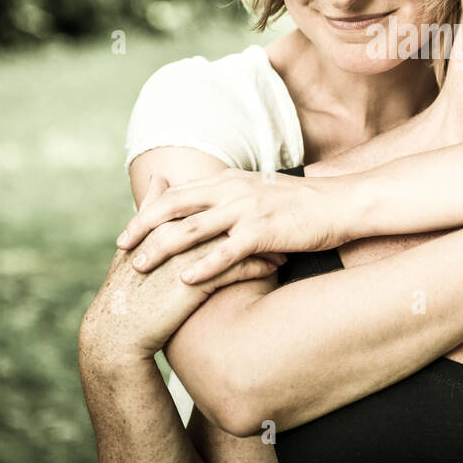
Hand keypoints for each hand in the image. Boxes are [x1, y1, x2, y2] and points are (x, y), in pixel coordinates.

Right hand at [79, 175, 285, 368]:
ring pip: (234, 241)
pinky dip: (257, 266)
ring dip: (263, 241)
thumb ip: (150, 208)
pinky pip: (234, 270)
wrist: (119, 332)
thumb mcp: (138, 242)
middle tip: (282, 216)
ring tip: (286, 243)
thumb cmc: (130, 287)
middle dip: (255, 217)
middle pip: (225, 217)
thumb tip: (159, 176)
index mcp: (164, 224)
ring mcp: (185, 259)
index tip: (258, 200)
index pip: (206, 203)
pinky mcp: (194, 284)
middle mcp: (176, 236)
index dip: (233, 202)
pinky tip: (274, 268)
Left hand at [114, 168, 347, 281]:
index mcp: (228, 181)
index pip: (177, 193)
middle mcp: (232, 191)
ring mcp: (247, 210)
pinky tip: (185, 281)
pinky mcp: (264, 231)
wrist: (341, 204)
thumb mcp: (260, 192)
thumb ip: (231, 198)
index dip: (148, 211)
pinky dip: (202, 266)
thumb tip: (209, 211)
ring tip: (140, 266)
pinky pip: (225, 251)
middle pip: (174, 206)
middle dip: (143, 227)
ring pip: (192, 229)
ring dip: (161, 248)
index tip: (128, 230)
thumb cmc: (302, 205)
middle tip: (120, 248)